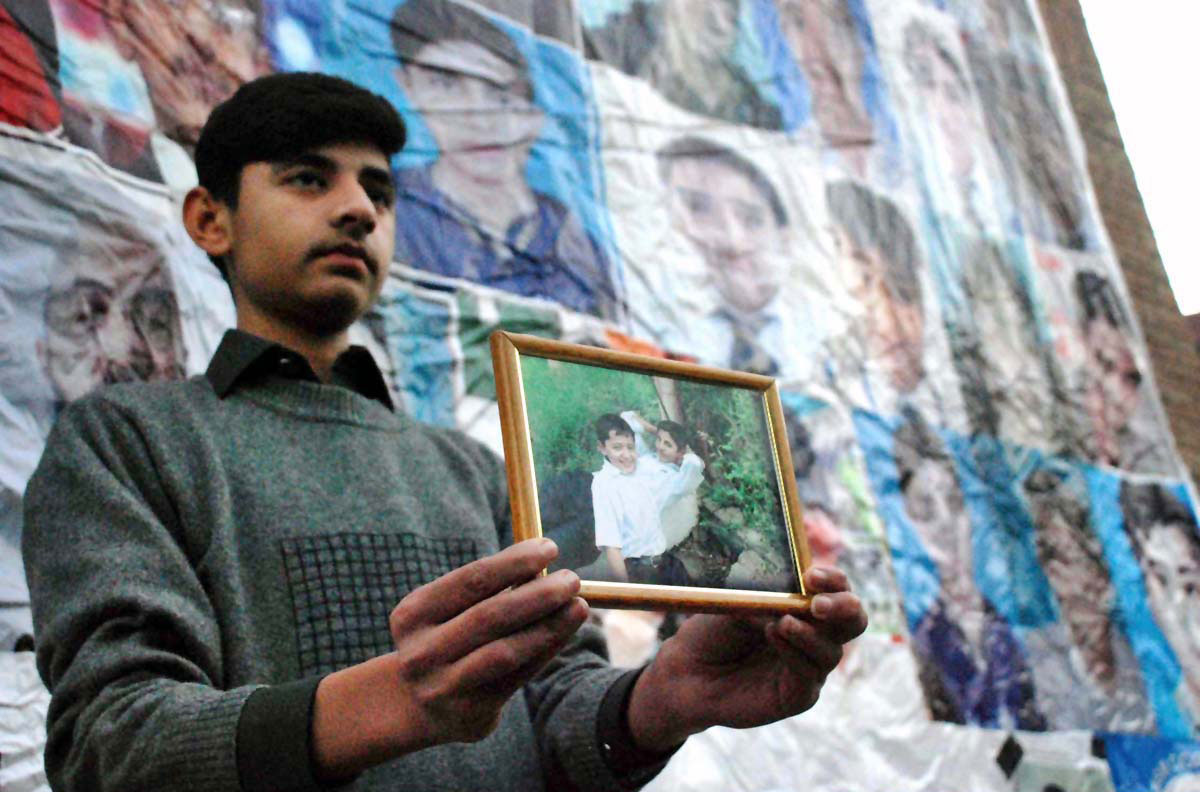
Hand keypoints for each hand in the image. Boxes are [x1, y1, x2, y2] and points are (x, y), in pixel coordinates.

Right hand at [311, 539, 587, 777]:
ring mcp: (443, 686)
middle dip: (538, 594)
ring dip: (548, 626)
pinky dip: (545, 650)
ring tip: (578, 606)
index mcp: (413, 614)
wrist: (415, 706)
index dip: (513, 562)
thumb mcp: (448, 611)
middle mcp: (421, 652)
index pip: (471, 580)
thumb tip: (542, 563)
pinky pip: (517, 677)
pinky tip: (565, 631)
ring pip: (506, 651)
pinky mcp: (470, 713)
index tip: (548, 547)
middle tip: (572, 579)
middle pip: (490, 616)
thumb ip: (488, 590)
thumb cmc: (445, 639)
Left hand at [626, 566, 865, 751]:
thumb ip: (769, 595)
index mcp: (805, 607)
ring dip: (809, 634)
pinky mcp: (798, 696)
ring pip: (831, 652)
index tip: (812, 575)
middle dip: (843, 607)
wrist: (687, 670)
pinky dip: (795, 654)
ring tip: (780, 623)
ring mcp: (809, 667)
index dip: (834, 581)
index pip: (837, 590)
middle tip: (817, 604)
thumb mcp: (739, 602)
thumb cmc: (714, 631)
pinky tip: (774, 637)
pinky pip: (810, 676)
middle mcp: (815, 636)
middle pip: (854, 621)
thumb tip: (794, 589)